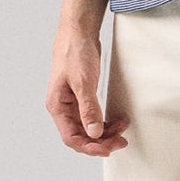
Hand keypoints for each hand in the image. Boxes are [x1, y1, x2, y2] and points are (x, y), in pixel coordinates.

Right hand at [47, 31, 129, 155]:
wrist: (78, 31)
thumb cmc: (75, 52)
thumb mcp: (83, 81)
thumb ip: (89, 108)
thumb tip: (94, 132)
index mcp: (57, 106)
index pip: (71, 137)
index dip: (90, 147)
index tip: (108, 148)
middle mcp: (63, 107)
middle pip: (81, 135)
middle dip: (100, 141)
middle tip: (120, 141)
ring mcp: (72, 103)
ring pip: (88, 128)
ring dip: (104, 132)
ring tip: (122, 129)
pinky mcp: (82, 97)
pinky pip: (92, 116)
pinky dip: (104, 121)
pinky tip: (116, 121)